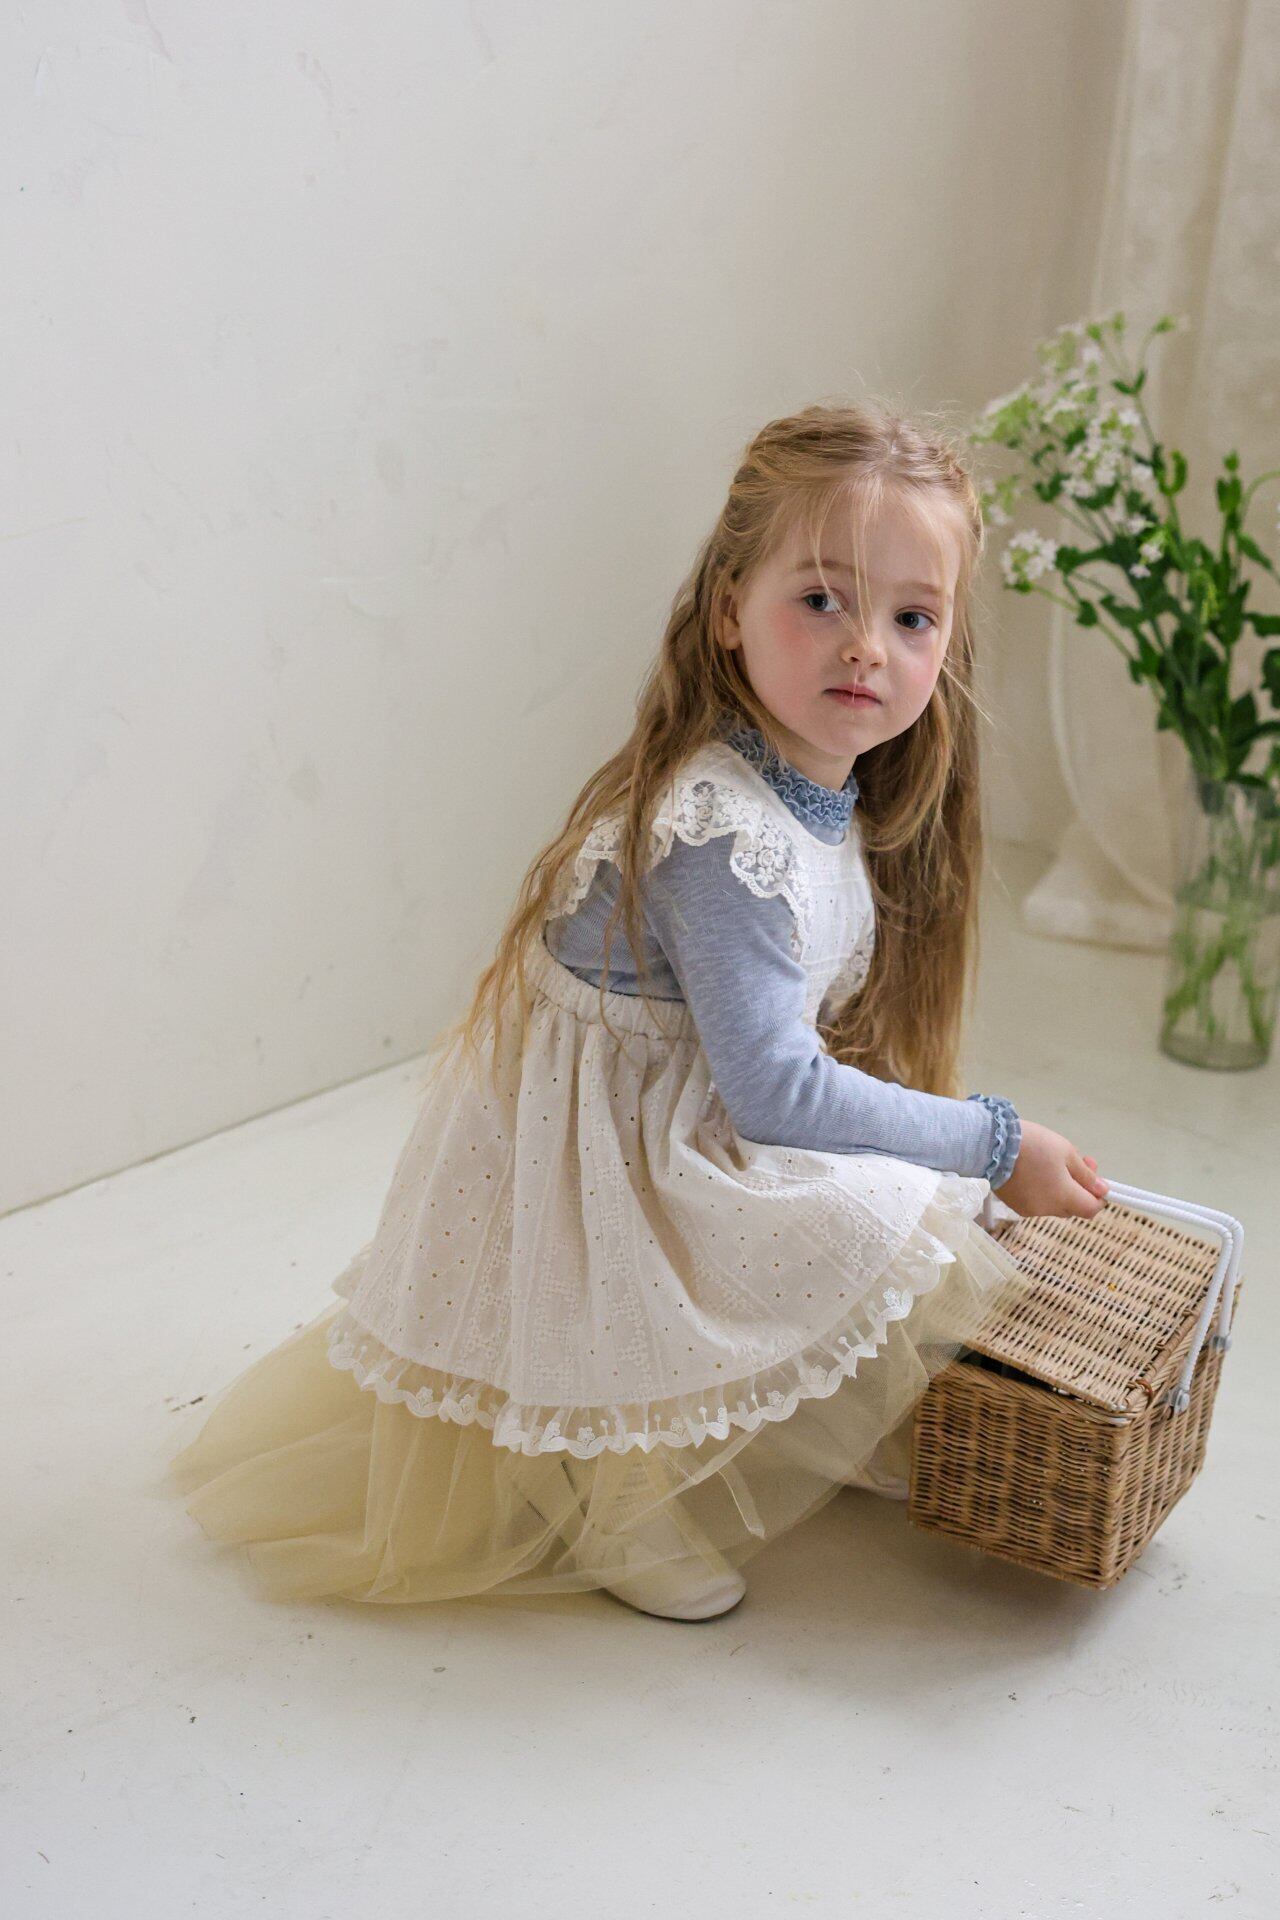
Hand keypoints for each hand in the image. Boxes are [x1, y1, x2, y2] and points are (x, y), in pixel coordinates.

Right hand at [993, 1119, 1109, 1220]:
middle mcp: (1047, 1209)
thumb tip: (1102, 1190)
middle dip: (1079, 1189)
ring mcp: (1029, 1209)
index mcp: (1063, 1197)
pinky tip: (1034, 1172)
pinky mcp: (1015, 1205)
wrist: (990, 1146)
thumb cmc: (1033, 1144)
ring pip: (1054, 1204)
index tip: (1097, 1181)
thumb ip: (1085, 1174)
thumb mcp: (1066, 1152)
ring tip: (1052, 1165)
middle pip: (1073, 1207)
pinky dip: (1042, 1192)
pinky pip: (1037, 1202)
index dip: (1099, 1197)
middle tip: (1077, 1163)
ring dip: (1060, 1190)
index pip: (1091, 1209)